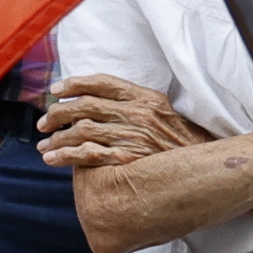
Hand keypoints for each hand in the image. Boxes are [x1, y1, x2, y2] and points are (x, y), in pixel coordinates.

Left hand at [35, 76, 214, 170]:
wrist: (209, 169)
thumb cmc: (183, 144)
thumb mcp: (164, 114)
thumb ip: (135, 105)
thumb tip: (99, 104)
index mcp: (146, 98)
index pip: (103, 82)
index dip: (75, 84)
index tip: (56, 90)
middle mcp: (138, 114)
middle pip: (85, 106)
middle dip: (57, 113)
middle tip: (43, 123)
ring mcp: (134, 137)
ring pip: (82, 130)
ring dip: (57, 138)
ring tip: (44, 146)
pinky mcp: (129, 160)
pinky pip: (87, 155)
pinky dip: (65, 156)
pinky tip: (53, 159)